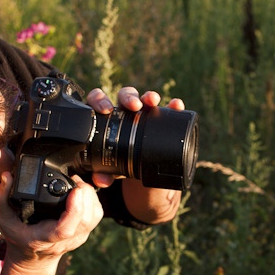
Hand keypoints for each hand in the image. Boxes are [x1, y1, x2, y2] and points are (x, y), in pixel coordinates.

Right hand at [0, 171, 102, 263]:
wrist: (32, 258)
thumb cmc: (19, 237)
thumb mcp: (3, 219)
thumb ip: (2, 198)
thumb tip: (7, 176)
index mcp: (45, 238)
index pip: (65, 229)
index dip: (75, 210)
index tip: (75, 190)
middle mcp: (65, 240)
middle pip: (86, 219)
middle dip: (85, 195)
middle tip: (73, 179)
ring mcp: (78, 237)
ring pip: (95, 216)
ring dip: (90, 196)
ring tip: (76, 183)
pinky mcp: (86, 232)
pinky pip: (97, 215)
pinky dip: (93, 200)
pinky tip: (82, 192)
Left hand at [85, 86, 184, 223]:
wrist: (140, 166)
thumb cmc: (120, 160)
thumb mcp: (111, 167)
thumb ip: (104, 172)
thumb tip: (99, 179)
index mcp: (107, 119)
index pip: (99, 100)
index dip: (100, 100)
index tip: (105, 109)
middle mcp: (125, 112)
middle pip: (124, 95)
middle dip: (128, 97)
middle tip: (133, 106)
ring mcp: (145, 113)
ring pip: (145, 98)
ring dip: (149, 96)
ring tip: (152, 101)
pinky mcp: (162, 119)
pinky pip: (169, 109)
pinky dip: (172, 106)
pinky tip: (175, 106)